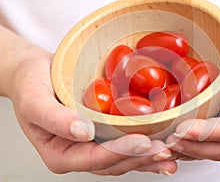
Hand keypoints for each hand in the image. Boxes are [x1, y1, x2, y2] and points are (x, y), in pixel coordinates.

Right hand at [9, 47, 176, 174]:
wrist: (35, 73)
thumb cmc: (30, 84)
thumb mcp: (33, 99)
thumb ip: (54, 119)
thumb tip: (83, 133)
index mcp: (60, 153)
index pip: (94, 158)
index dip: (120, 151)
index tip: (143, 141)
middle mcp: (78, 154)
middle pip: (114, 163)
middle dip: (141, 158)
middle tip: (166, 150)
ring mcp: (91, 147)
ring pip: (123, 159)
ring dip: (148, 158)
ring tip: (171, 153)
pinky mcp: (101, 135)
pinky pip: (124, 146)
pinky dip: (144, 149)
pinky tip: (162, 147)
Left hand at [165, 15, 219, 160]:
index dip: (206, 133)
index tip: (182, 129)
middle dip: (193, 148)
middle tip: (167, 141)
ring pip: (208, 148)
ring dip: (185, 150)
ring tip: (162, 145)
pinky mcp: (213, 117)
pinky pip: (200, 139)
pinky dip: (183, 143)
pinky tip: (165, 137)